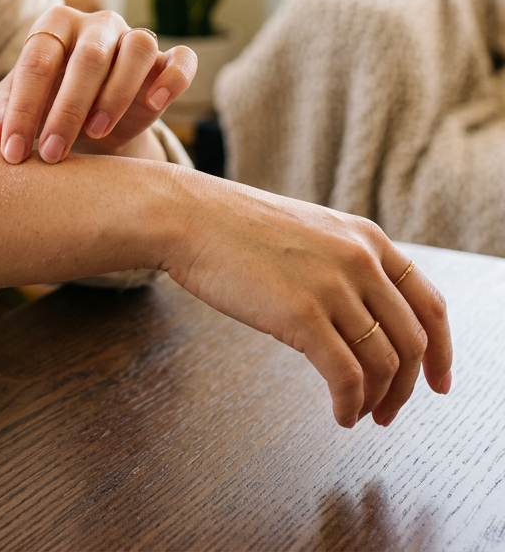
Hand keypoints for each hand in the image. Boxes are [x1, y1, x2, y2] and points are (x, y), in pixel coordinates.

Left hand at [0, 6, 197, 163]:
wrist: (90, 122)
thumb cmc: (46, 106)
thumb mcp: (18, 109)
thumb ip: (2, 114)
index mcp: (55, 26)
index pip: (38, 60)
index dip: (23, 108)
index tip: (14, 152)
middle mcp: (97, 25)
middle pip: (88, 57)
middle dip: (67, 109)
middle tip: (52, 153)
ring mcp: (134, 38)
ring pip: (137, 49)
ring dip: (117, 93)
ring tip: (96, 131)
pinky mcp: (166, 61)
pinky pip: (181, 59)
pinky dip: (173, 78)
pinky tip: (155, 104)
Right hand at [168, 178, 452, 427]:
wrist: (188, 216)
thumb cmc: (233, 226)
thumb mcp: (309, 231)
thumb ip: (344, 263)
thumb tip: (364, 318)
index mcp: (366, 237)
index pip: (429, 303)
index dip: (442, 350)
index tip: (439, 381)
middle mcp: (360, 260)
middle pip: (412, 341)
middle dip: (407, 387)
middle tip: (389, 411)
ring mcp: (333, 287)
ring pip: (384, 364)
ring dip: (377, 400)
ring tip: (359, 414)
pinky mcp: (303, 315)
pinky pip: (347, 377)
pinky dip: (350, 405)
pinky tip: (340, 414)